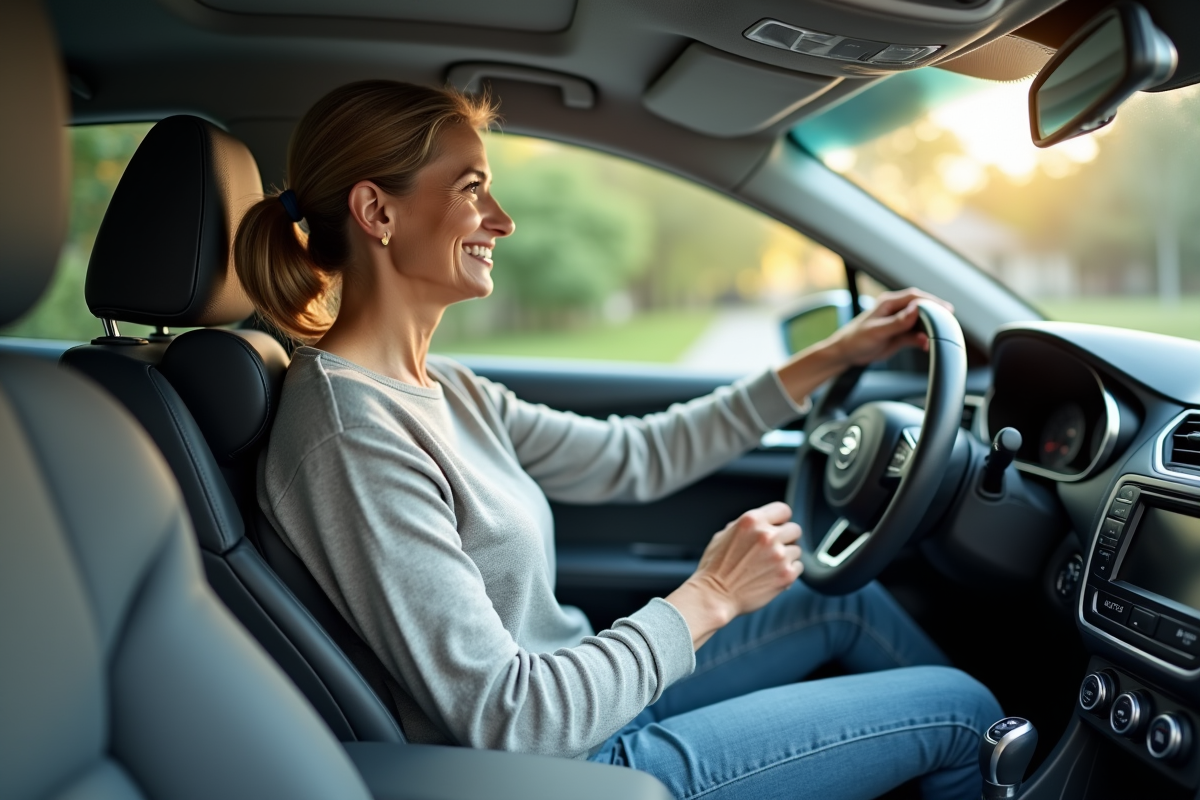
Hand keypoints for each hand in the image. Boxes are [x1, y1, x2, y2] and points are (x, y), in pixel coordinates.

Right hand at [664, 502, 801, 648]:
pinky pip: (798, 567)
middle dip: (786, 538)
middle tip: (774, 549)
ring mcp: (779, 555)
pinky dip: (789, 571)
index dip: (780, 520)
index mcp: (751, 520)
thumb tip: (762, 522)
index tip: (778, 527)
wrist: (714, 596)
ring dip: (787, 556)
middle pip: (794, 529)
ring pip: (797, 549)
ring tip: (769, 565)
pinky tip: (773, 575)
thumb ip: (746, 526)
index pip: (783, 510)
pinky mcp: (787, 574)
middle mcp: (767, 535)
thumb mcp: (723, 535)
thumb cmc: (715, 567)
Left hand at [826, 287, 953, 367]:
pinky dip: (923, 340)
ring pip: (921, 322)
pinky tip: (927, 346)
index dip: (932, 301)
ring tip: (939, 337)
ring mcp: (899, 322)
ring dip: (930, 329)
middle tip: (949, 322)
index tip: (946, 309)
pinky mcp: (900, 335)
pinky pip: (916, 335)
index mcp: (889, 303)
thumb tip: (915, 310)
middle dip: (936, 314)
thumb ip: (897, 322)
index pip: (915, 297)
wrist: (846, 353)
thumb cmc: (855, 339)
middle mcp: (896, 310)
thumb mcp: (876, 331)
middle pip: (922, 308)